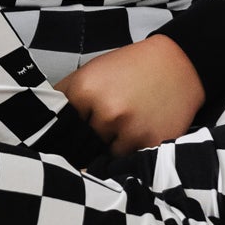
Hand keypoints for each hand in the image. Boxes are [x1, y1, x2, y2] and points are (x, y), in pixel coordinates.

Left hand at [54, 34, 206, 154]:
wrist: (178, 63)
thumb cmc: (130, 67)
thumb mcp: (92, 71)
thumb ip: (68, 97)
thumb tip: (46, 123)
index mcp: (86, 90)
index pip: (60, 126)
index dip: (65, 130)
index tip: (67, 134)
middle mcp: (107, 112)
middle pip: (82, 144)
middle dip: (87, 140)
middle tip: (100, 127)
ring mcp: (130, 130)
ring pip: (104, 156)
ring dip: (109, 148)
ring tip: (123, 126)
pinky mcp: (151, 144)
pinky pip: (128, 161)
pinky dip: (129, 152)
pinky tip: (137, 133)